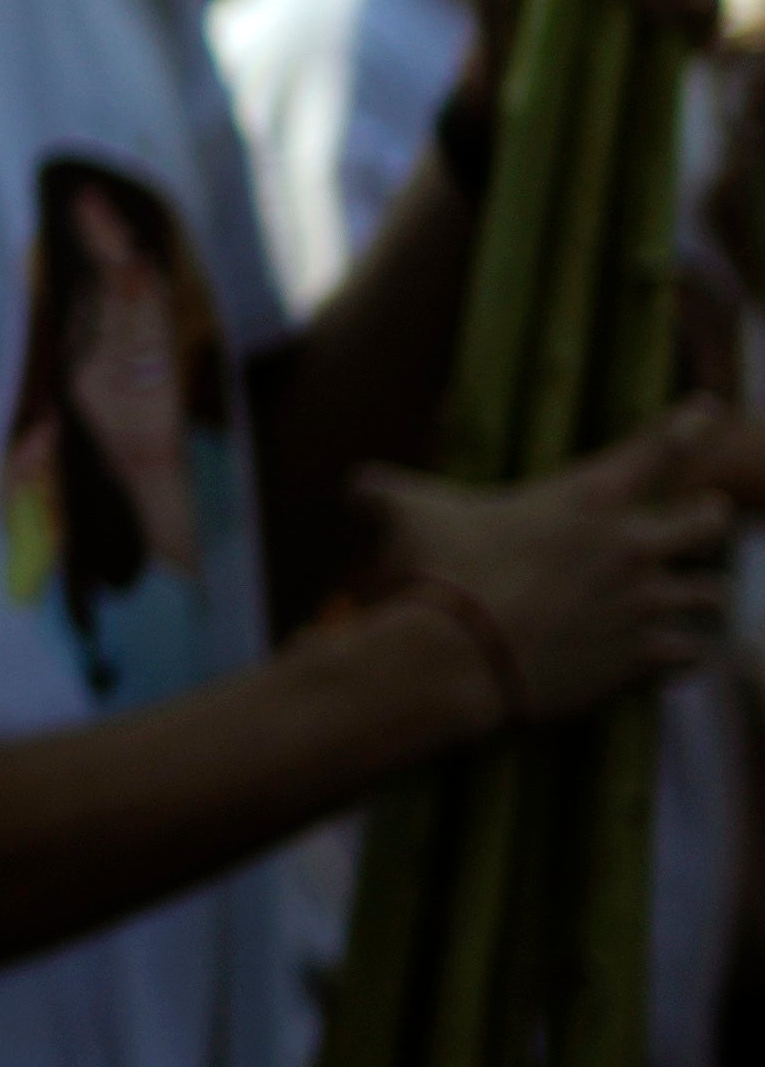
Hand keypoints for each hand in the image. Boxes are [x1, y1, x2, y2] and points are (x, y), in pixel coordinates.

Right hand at [356, 402, 736, 731]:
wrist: (454, 656)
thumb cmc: (435, 570)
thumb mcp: (406, 512)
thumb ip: (389, 491)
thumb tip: (355, 485)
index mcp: (586, 497)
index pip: (657, 447)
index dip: (689, 423)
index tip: (711, 408)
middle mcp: (630, 545)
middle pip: (709, 520)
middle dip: (710, 515)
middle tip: (707, 515)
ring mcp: (642, 604)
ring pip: (712, 592)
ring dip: (701, 591)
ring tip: (695, 593)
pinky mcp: (640, 658)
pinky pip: (691, 652)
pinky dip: (685, 650)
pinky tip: (679, 651)